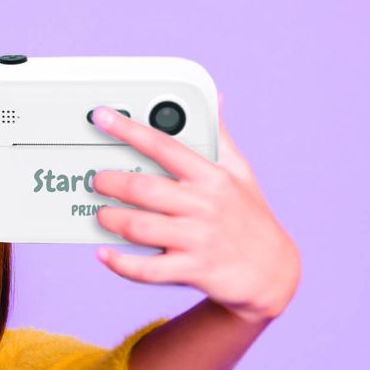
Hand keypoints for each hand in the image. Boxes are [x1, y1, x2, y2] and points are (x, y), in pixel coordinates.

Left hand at [90, 90, 300, 322]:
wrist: (272, 272)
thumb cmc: (250, 217)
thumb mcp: (241, 173)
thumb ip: (220, 137)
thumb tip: (214, 97)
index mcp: (212, 176)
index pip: (164, 145)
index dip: (129, 130)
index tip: (102, 117)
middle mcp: (204, 205)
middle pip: (144, 188)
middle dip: (111, 182)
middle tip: (96, 180)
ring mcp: (198, 239)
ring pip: (139, 227)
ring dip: (111, 219)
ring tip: (100, 214)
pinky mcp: (192, 270)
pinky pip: (147, 269)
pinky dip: (120, 263)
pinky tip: (105, 254)